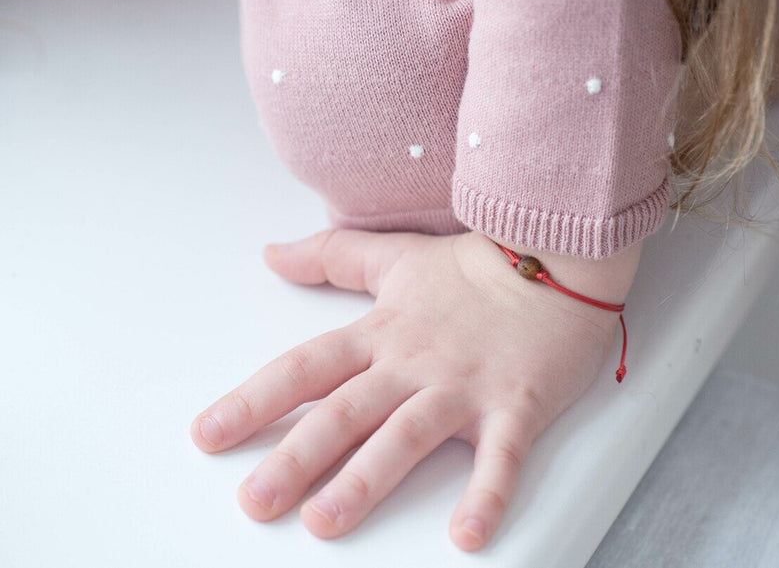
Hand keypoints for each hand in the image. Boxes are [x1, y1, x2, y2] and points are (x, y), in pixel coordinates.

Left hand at [190, 228, 639, 550]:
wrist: (558, 257)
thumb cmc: (477, 267)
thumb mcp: (396, 256)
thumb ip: (332, 255)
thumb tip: (273, 254)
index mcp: (383, 331)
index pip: (307, 367)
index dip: (255, 400)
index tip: (209, 434)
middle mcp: (415, 362)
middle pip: (346, 411)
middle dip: (297, 456)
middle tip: (255, 501)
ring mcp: (465, 386)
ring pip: (408, 435)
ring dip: (367, 480)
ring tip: (325, 522)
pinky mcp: (517, 404)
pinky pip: (501, 455)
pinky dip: (487, 494)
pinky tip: (467, 536)